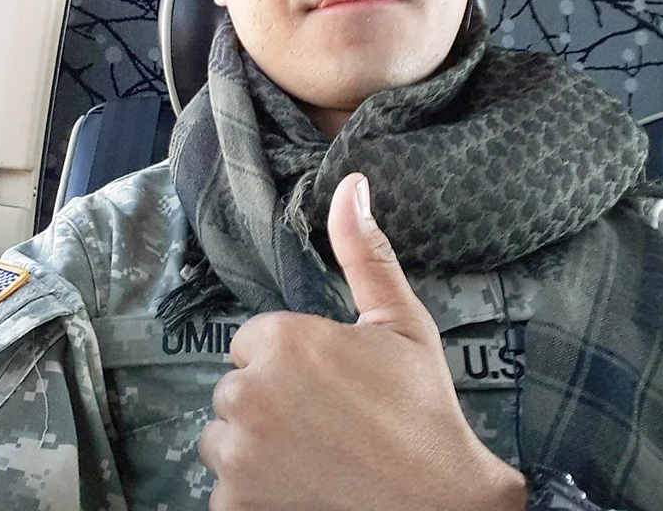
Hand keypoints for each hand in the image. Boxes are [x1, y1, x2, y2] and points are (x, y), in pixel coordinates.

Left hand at [199, 173, 527, 510]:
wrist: (439, 502)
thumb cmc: (421, 408)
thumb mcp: (401, 322)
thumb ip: (364, 253)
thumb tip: (351, 184)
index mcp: (283, 341)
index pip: (251, 341)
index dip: (288, 360)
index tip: (326, 380)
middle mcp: (250, 393)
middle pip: (234, 386)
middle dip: (267, 398)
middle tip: (322, 419)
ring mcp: (239, 456)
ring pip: (223, 435)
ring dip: (253, 444)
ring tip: (310, 453)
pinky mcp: (235, 506)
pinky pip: (223, 489)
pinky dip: (250, 492)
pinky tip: (296, 487)